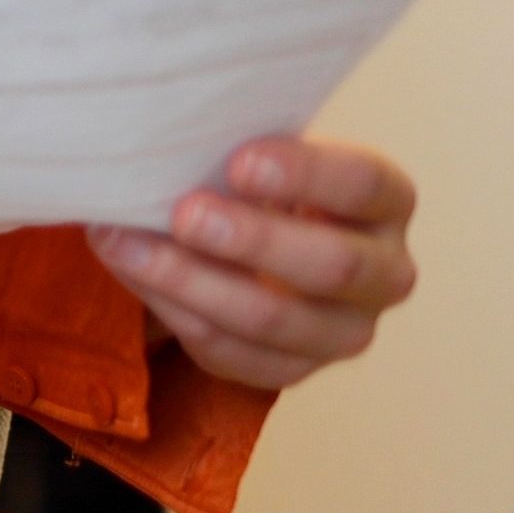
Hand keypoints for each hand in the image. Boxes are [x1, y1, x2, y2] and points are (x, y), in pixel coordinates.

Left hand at [88, 136, 419, 390]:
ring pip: (276, 321)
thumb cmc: (255, 179)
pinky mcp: (294, 369)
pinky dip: (174, 312)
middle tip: (183, 214)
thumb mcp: (262, 151)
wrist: (248, 238)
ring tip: (126, 244)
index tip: (238, 162)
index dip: (306, 174)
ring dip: (194, 283)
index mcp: (387, 201)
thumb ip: (235, 147)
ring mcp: (346, 331)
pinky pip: (234, 354)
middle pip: (334, 266)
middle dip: (253, 240)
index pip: (365, 185)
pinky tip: (130, 272)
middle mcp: (385, 273)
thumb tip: (164, 143)